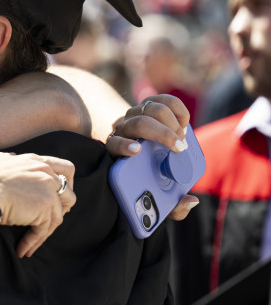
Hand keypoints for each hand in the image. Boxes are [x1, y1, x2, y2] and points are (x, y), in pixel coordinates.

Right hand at [0, 152, 75, 257]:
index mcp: (33, 160)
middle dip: (63, 208)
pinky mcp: (44, 208)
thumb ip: (5, 160)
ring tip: (31, 242)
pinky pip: (44, 230)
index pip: (63, 169)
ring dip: (45, 231)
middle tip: (49, 220)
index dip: (63, 184)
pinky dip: (33, 242)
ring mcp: (47, 190)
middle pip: (69, 192)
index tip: (53, 197)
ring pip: (58, 215)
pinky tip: (23, 249)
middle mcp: (44, 172)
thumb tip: (10, 157)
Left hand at [105, 94, 197, 219]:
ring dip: (169, 121)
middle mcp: (122, 131)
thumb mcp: (158, 195)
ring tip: (183, 137)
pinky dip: (175, 107)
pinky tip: (184, 121)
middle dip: (160, 133)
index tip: (137, 151)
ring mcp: (133, 116)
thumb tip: (190, 201)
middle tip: (179, 147)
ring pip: (147, 108)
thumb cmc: (150, 178)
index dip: (123, 145)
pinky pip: (160, 99)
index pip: (113, 144)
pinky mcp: (147, 106)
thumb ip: (173, 205)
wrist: (144, 155)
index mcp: (117, 153)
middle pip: (136, 123)